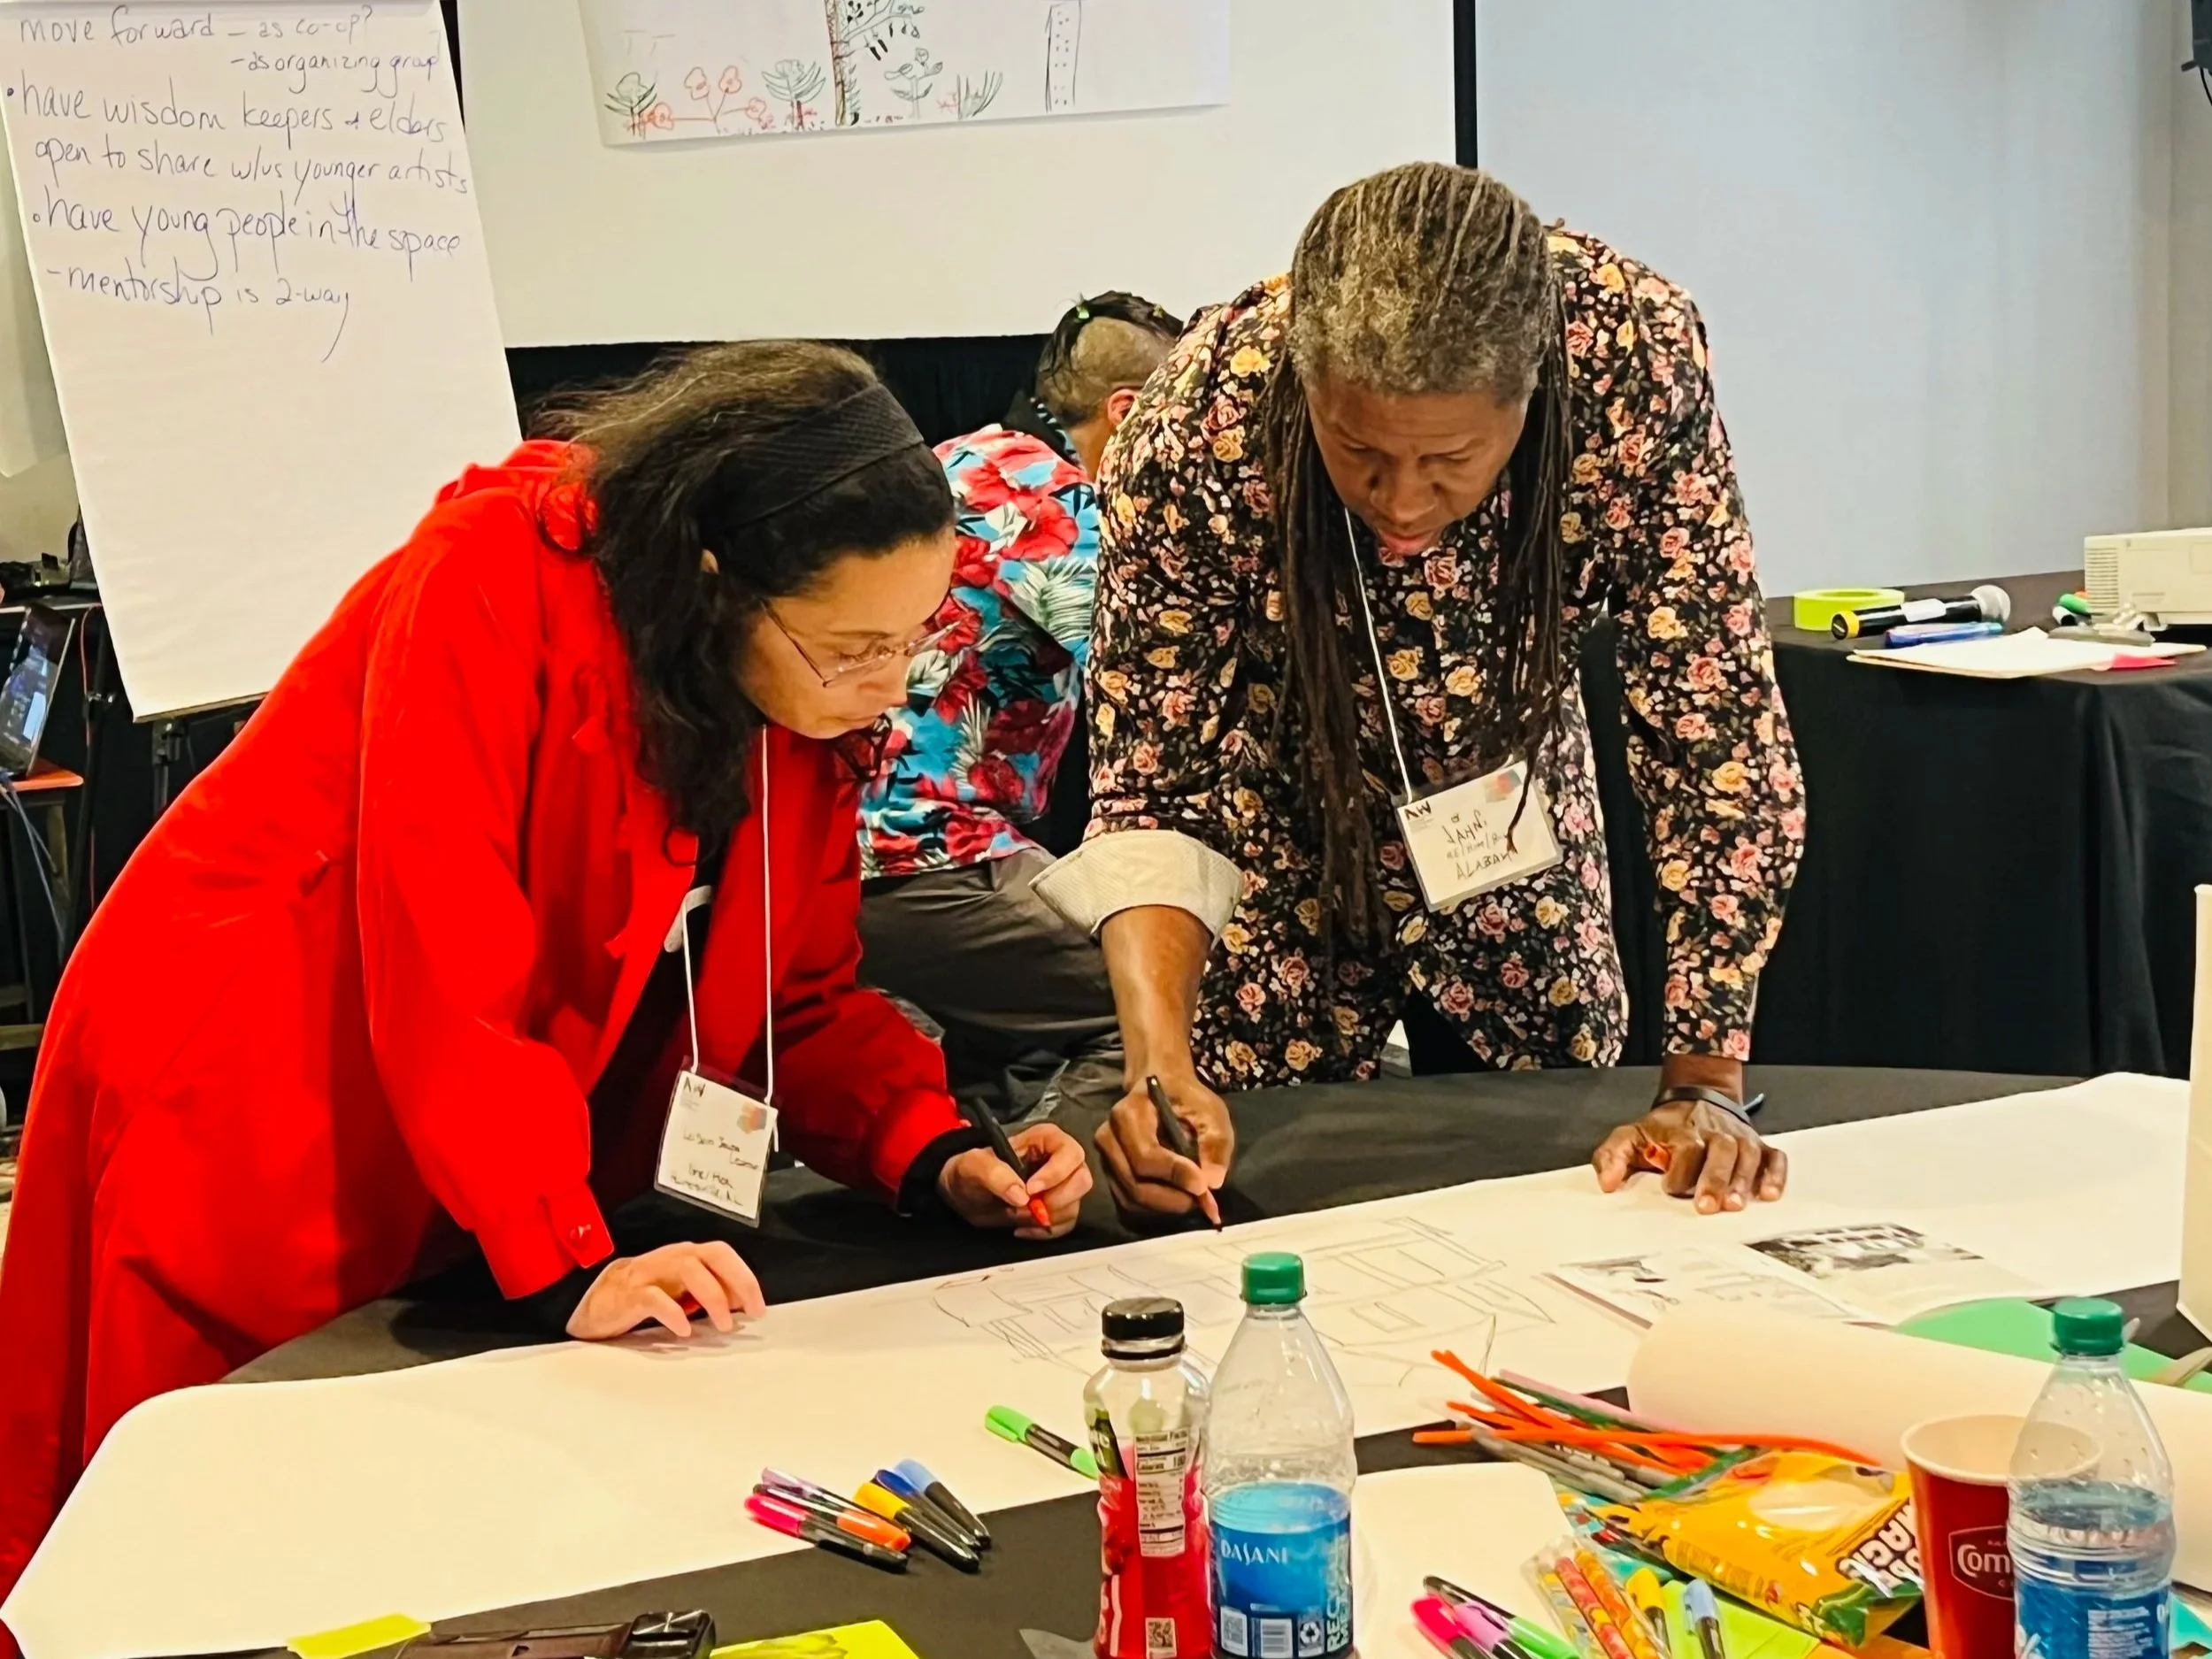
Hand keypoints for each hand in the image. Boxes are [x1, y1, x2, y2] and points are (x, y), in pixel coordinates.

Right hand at [566, 1240, 766, 1340]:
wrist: (600, 1301)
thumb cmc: (647, 1294)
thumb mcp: (683, 1291)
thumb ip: (711, 1292)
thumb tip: (742, 1302)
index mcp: (687, 1255)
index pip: (723, 1255)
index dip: (744, 1277)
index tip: (758, 1308)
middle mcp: (673, 1257)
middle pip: (712, 1255)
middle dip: (737, 1281)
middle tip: (750, 1312)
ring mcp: (651, 1272)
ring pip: (689, 1270)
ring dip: (712, 1296)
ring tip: (723, 1325)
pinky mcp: (630, 1293)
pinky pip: (655, 1298)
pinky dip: (673, 1313)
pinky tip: (684, 1330)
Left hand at [938, 1122, 1092, 1239]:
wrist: (966, 1195)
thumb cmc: (971, 1171)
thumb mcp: (973, 1165)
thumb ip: (994, 1173)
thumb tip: (1021, 1195)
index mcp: (1046, 1139)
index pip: (1069, 1153)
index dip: (1056, 1173)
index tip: (1031, 1190)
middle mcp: (1061, 1161)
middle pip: (1081, 1180)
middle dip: (1056, 1199)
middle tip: (1028, 1207)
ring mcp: (1062, 1187)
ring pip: (1075, 1205)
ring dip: (1046, 1217)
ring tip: (1016, 1215)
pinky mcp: (1058, 1209)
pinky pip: (1066, 1224)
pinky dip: (1045, 1232)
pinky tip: (1022, 1229)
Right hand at [1094, 1069, 1232, 1223]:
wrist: (1162, 1089)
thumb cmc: (1186, 1100)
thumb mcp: (1209, 1112)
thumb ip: (1215, 1143)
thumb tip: (1213, 1182)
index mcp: (1129, 1113)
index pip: (1145, 1155)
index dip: (1174, 1174)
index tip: (1204, 1186)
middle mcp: (1108, 1137)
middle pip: (1135, 1183)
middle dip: (1172, 1198)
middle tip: (1203, 1199)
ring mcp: (1105, 1157)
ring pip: (1131, 1197)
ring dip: (1166, 1206)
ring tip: (1193, 1197)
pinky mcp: (1109, 1173)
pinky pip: (1128, 1201)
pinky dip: (1156, 1207)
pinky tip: (1178, 1197)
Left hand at [1591, 1093, 1787, 1214]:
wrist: (1698, 1098)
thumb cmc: (1664, 1128)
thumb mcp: (1632, 1134)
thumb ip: (1613, 1156)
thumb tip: (1606, 1184)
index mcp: (1683, 1132)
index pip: (1686, 1147)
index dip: (1679, 1168)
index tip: (1670, 1187)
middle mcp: (1715, 1133)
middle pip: (1720, 1152)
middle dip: (1713, 1179)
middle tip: (1706, 1206)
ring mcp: (1740, 1138)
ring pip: (1747, 1156)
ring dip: (1743, 1181)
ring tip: (1735, 1205)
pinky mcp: (1759, 1145)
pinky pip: (1774, 1157)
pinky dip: (1775, 1174)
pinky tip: (1771, 1195)